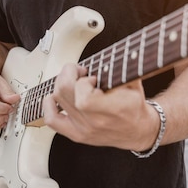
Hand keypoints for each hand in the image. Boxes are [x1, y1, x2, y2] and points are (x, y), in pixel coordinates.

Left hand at [42, 64, 158, 150]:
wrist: (138, 131)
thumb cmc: (135, 105)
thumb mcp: (134, 82)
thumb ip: (121, 68)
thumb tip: (110, 53)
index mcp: (113, 110)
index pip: (83, 96)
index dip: (83, 81)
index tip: (92, 76)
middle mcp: (95, 122)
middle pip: (64, 93)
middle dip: (69, 75)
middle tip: (80, 72)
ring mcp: (84, 129)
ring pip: (57, 99)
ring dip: (63, 84)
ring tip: (75, 82)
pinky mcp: (77, 134)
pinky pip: (52, 120)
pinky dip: (48, 105)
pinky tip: (56, 96)